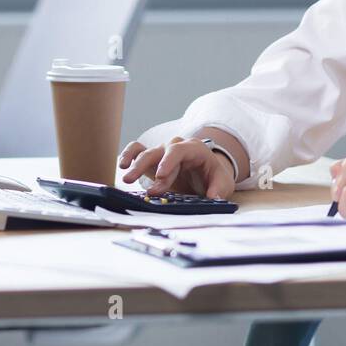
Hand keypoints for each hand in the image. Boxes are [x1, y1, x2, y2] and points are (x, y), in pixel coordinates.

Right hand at [119, 136, 236, 198]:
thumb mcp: (223, 182)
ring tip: (126, 177)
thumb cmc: (214, 176)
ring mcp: (163, 152)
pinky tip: (122, 165)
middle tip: (137, 183)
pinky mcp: (153, 159)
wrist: (209, 172)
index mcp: (194, 149)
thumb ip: (218, 188)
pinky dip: (129, 154)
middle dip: (147, 167)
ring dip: (134, 163)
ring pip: (146, 152)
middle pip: (158, 151)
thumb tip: (214, 197)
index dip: (168, 162)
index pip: (178, 151)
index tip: (160, 177)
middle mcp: (176, 147)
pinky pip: (138, 150)